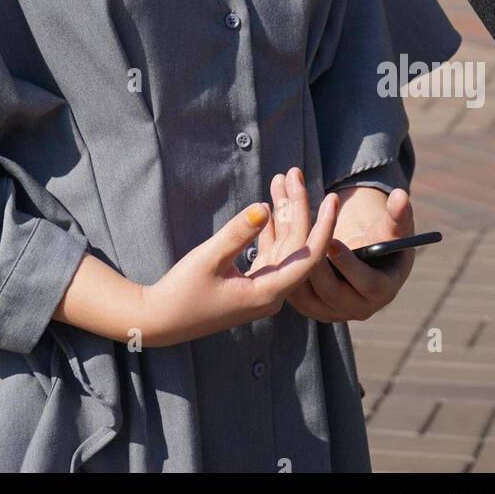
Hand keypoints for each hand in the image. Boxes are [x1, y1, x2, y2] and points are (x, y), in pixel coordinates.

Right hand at [138, 168, 338, 347]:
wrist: (160, 320)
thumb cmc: (182, 292)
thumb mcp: (209, 258)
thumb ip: (238, 233)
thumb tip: (264, 206)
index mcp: (268, 293)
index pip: (308, 258)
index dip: (324, 227)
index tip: (333, 199)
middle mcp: (272, 294)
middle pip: (297, 247)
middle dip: (298, 207)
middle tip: (295, 173)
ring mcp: (262, 291)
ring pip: (284, 247)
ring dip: (283, 214)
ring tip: (283, 180)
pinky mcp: (251, 285)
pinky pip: (270, 253)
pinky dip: (271, 229)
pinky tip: (271, 206)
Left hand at [281, 183, 415, 323]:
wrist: (366, 261)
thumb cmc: (383, 241)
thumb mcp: (393, 230)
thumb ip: (397, 215)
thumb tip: (401, 195)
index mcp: (380, 291)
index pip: (366, 284)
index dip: (349, 264)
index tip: (333, 242)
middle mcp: (354, 308)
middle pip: (329, 290)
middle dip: (312, 261)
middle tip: (297, 235)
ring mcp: (328, 310)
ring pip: (303, 289)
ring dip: (287, 256)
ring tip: (280, 225)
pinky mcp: (306, 305)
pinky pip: (288, 286)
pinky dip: (277, 259)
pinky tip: (268, 230)